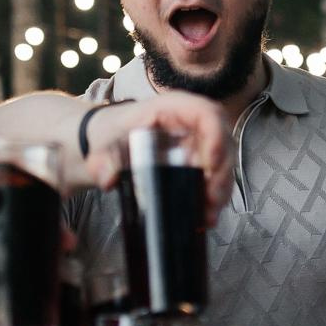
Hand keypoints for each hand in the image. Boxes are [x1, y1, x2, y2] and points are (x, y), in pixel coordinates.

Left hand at [79, 93, 233, 217]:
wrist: (111, 141)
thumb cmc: (113, 134)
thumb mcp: (104, 144)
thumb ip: (101, 160)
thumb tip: (108, 179)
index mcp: (173, 108)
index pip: (207, 114)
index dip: (216, 136)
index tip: (211, 165)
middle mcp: (192, 123)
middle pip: (223, 141)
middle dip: (222, 173)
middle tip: (211, 200)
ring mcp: (199, 142)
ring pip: (223, 162)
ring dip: (221, 189)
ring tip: (208, 215)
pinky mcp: (199, 160)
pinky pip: (214, 177)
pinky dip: (213, 197)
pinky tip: (206, 216)